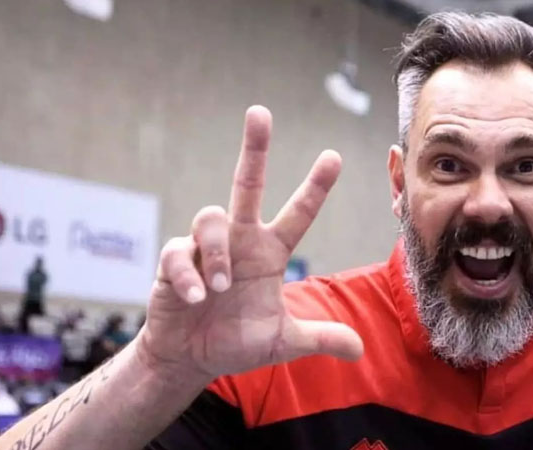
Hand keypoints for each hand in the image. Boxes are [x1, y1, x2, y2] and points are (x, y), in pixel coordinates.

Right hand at [137, 105, 362, 380]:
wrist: (190, 358)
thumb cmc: (237, 341)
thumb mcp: (283, 342)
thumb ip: (319, 338)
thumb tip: (360, 350)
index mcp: (269, 252)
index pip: (298, 213)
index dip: (315, 187)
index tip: (334, 156)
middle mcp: (240, 240)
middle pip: (247, 182)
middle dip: (254, 148)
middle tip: (260, 112)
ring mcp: (205, 247)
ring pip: (210, 217)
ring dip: (216, 253)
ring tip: (220, 289)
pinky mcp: (173, 261)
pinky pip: (178, 252)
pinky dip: (188, 274)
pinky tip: (195, 298)